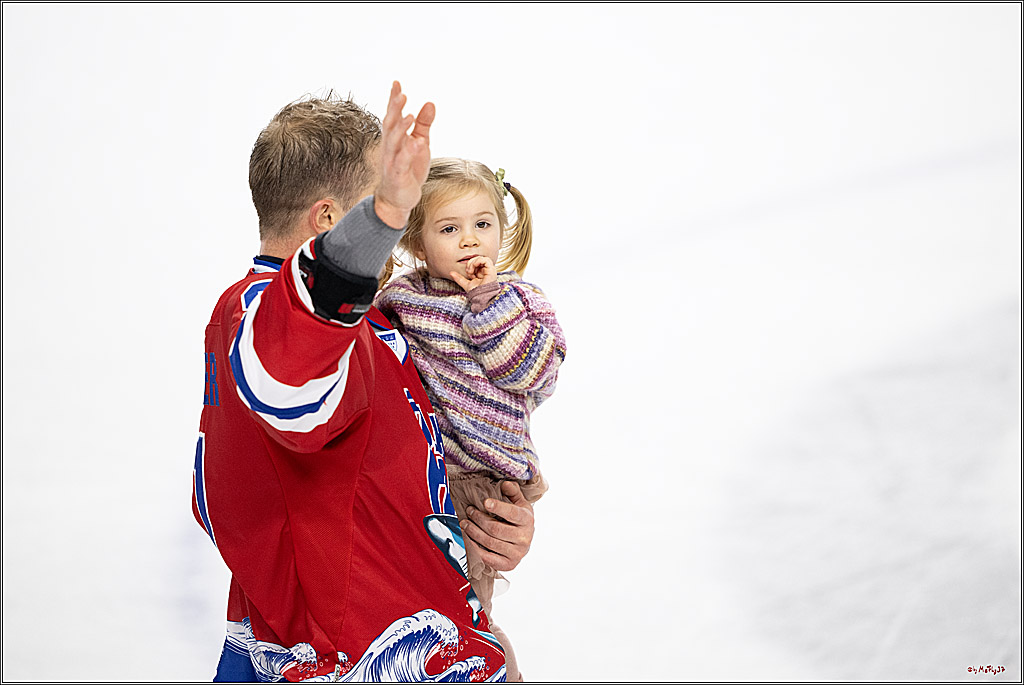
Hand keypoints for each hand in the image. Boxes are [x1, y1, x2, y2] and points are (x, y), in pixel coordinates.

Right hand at [374, 81, 434, 228]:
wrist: (397, 199)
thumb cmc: (408, 170)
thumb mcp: (419, 143)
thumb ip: (423, 124)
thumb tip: (430, 103)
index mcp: (394, 138)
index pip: (392, 115)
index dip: (393, 99)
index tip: (397, 82)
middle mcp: (390, 147)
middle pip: (390, 124)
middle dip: (394, 109)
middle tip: (401, 94)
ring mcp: (392, 161)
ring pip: (394, 142)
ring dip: (401, 129)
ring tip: (410, 116)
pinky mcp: (398, 175)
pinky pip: (402, 163)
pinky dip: (409, 153)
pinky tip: (417, 144)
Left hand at [450, 256, 496, 291]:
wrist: (481, 298)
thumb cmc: (476, 292)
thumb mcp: (465, 283)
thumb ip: (459, 278)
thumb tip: (450, 273)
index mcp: (481, 272)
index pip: (475, 262)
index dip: (469, 265)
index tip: (468, 273)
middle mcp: (486, 270)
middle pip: (477, 258)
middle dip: (470, 263)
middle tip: (468, 271)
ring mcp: (489, 269)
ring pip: (481, 258)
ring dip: (473, 263)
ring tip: (471, 271)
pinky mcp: (491, 269)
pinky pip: (485, 259)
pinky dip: (477, 262)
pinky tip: (474, 268)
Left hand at [459, 481, 534, 571]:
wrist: (525, 541)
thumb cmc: (519, 519)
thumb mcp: (519, 503)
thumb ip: (513, 491)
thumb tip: (504, 484)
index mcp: (527, 520)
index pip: (512, 513)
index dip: (498, 508)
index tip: (485, 502)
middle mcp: (524, 538)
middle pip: (495, 529)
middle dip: (478, 519)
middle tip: (469, 511)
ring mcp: (517, 553)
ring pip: (489, 542)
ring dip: (473, 532)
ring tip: (464, 524)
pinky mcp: (508, 564)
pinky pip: (487, 558)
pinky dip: (474, 549)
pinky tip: (466, 540)